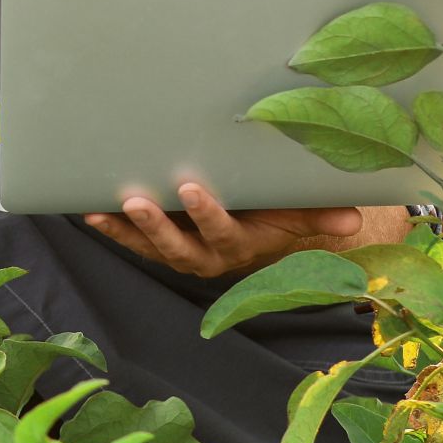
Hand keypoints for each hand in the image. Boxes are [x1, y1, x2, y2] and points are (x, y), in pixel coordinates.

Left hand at [83, 182, 361, 278]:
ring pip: (149, 246)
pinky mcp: (158, 245)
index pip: (222, 232)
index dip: (207, 214)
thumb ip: (321, 214)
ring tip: (103, 208)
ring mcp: (178, 252)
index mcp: (238, 246)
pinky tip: (88, 211)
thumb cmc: (277, 216)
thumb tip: (354, 218)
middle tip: (137, 199)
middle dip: (156, 226)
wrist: (257, 232)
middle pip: (178, 247)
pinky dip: (112, 228)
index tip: (192, 187)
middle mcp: (205, 255)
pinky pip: (132, 240)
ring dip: (125, 229)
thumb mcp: (300, 215)